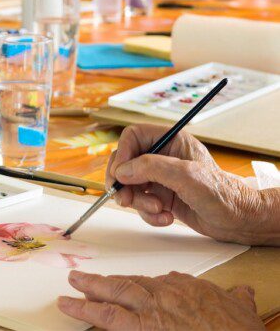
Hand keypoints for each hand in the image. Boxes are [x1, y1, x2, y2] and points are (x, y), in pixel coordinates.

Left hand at [58, 271, 262, 330]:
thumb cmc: (238, 329)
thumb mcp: (238, 307)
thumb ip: (233, 298)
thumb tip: (242, 292)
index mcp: (182, 288)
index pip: (152, 284)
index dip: (134, 288)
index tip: (122, 288)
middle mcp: (162, 296)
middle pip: (124, 286)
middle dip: (99, 284)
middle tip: (77, 280)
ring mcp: (151, 315)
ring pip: (112, 303)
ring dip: (87, 300)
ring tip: (66, 299)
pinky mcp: (145, 330)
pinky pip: (114, 325)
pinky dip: (95, 320)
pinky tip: (78, 317)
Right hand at [106, 125, 270, 244]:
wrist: (237, 220)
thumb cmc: (219, 192)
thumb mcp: (184, 176)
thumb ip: (151, 168)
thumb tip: (121, 171)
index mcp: (169, 140)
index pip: (133, 137)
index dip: (122, 154)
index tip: (119, 175)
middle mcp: (162, 156)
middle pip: (126, 162)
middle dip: (125, 183)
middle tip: (126, 199)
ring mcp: (161, 177)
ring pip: (131, 185)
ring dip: (139, 202)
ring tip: (158, 210)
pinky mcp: (161, 196)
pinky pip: (141, 203)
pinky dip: (148, 214)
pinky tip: (166, 218)